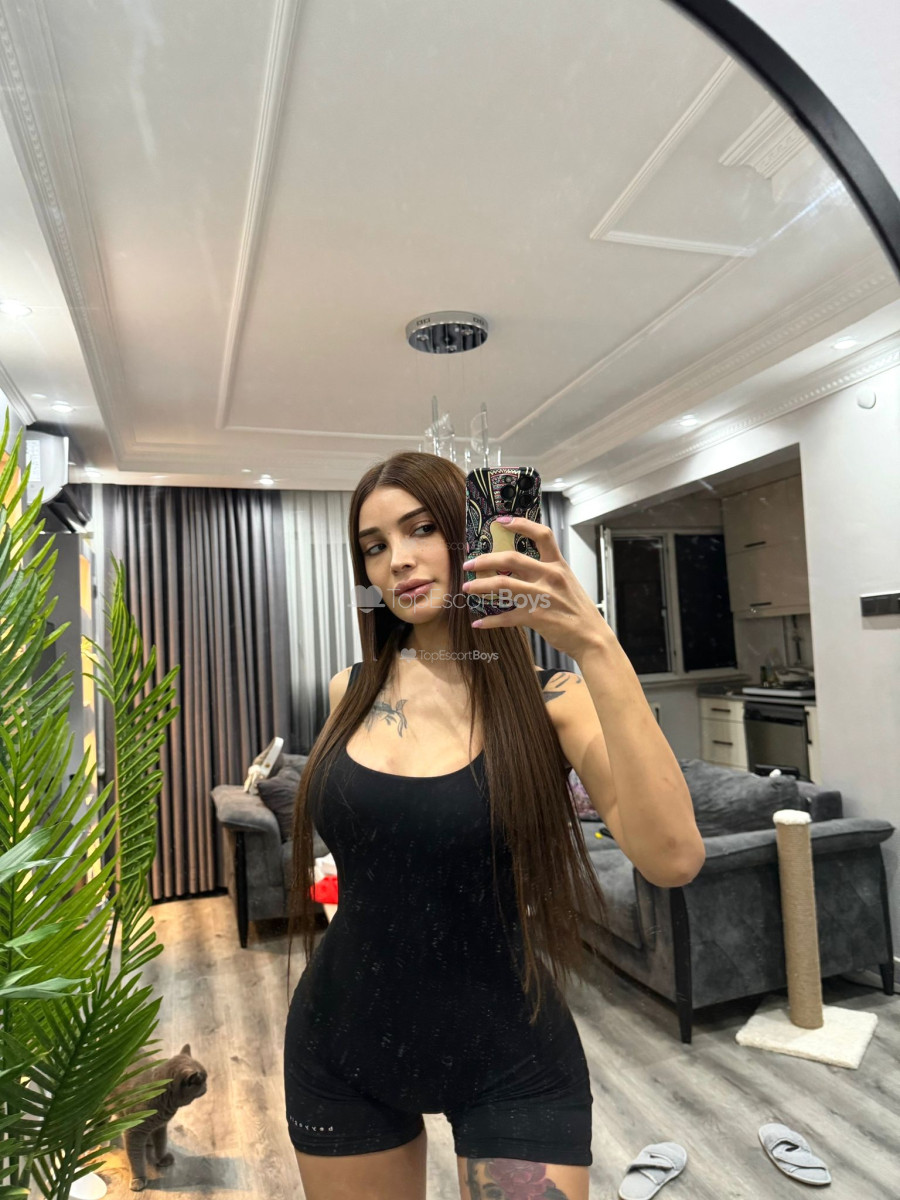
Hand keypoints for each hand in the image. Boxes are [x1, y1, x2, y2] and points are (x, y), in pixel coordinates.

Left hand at [461, 516, 610, 660]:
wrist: (591, 637)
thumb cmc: (577, 610)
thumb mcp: (567, 583)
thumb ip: (547, 572)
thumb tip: (519, 568)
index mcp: (558, 565)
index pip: (541, 535)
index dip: (521, 524)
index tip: (501, 521)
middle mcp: (550, 577)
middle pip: (511, 559)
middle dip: (485, 560)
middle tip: (470, 564)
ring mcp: (542, 596)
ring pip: (502, 585)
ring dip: (480, 586)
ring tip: (468, 588)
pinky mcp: (535, 617)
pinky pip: (506, 617)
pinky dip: (490, 620)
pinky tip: (479, 622)